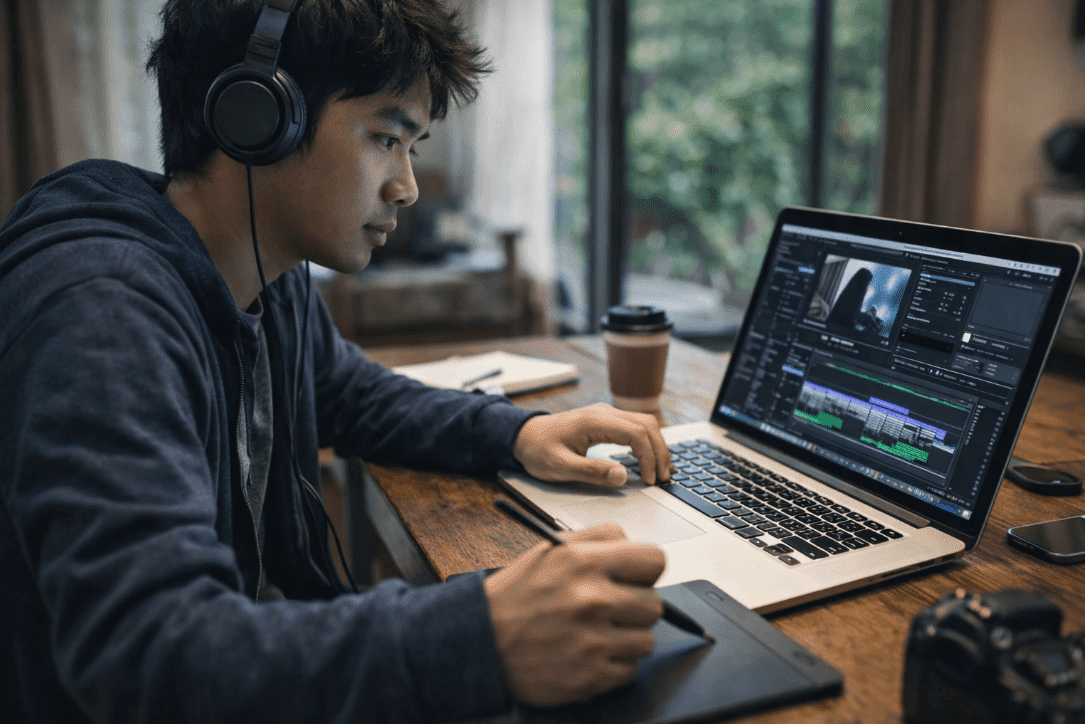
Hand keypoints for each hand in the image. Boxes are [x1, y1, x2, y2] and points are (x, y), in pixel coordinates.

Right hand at [484, 524, 665, 706]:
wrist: (480, 641)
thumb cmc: (516, 595)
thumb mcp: (551, 549)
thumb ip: (598, 538)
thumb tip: (633, 543)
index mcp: (584, 562)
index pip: (655, 560)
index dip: (646, 570)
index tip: (636, 578)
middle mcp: (592, 599)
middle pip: (655, 604)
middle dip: (636, 606)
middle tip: (612, 609)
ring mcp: (593, 641)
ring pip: (646, 640)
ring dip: (627, 639)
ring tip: (597, 633)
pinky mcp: (591, 676)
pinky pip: (631, 670)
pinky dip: (614, 665)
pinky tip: (590, 654)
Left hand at [512, 403, 672, 486]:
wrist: (523, 436)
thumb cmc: (538, 450)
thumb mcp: (560, 467)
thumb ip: (592, 471)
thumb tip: (623, 476)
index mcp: (594, 421)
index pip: (636, 433)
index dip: (649, 457)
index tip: (651, 480)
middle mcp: (604, 412)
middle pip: (647, 424)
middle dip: (660, 451)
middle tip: (665, 478)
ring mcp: (606, 414)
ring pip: (645, 423)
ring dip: (657, 446)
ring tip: (663, 470)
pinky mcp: (606, 421)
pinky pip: (635, 426)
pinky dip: (648, 442)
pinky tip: (651, 459)